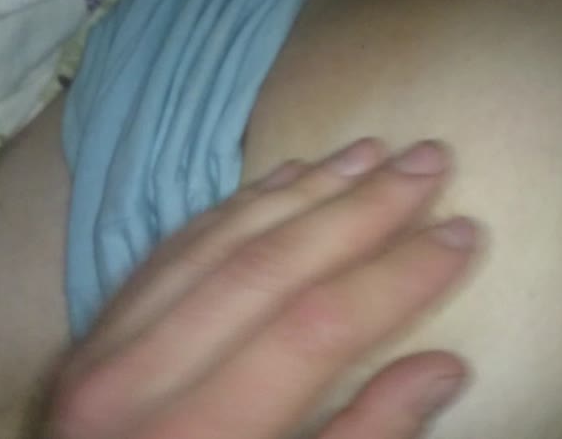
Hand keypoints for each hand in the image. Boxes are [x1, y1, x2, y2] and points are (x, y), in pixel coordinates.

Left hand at [47, 138, 481, 438]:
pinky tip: (288, 174)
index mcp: (200, 436)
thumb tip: (443, 367)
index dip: (397, 277)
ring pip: (223, 240)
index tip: (462, 232)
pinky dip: (240, 205)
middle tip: (427, 159)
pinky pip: (178, 246)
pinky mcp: (98, 330)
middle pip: (271, 266)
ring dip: (305, 187)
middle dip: (362, 208)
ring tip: (371, 150)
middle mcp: (141, 378)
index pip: (318, 328)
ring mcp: (107, 346)